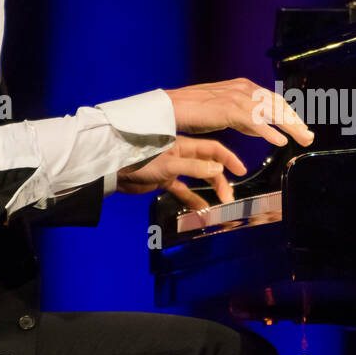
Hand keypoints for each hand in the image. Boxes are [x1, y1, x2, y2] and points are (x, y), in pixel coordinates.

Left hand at [114, 135, 247, 209]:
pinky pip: (183, 190)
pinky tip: (201, 209)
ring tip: (219, 205)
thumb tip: (217, 170)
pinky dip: (192, 198)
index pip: (212, 150)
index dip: (228, 159)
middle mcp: (181, 155)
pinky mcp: (164, 180)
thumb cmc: (138, 161)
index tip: (241, 170)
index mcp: (183, 145)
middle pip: (208, 166)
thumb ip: (193, 168)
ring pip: (197, 179)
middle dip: (220, 181)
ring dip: (209, 190)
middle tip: (228, 197)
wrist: (114, 171)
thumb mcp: (169, 165)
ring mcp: (173, 168)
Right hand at [163, 78, 314, 146]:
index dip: (290, 114)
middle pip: (277, 105)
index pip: (274, 99)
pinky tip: (280, 141)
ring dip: (290, 127)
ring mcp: (237, 98)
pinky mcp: (229, 109)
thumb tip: (265, 129)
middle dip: (295, 121)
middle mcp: (244, 89)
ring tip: (303, 139)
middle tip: (309, 136)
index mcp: (244, 87)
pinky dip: (269, 132)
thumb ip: (246, 119)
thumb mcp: (226, 112)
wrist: (172, 106)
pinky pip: (255, 122)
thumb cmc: (194, 110)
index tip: (301, 127)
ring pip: (271, 112)